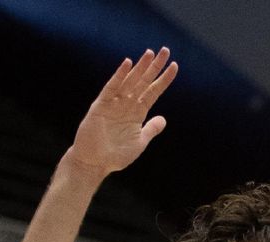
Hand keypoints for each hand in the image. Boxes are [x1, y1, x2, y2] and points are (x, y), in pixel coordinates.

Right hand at [68, 48, 178, 177]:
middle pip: (143, 82)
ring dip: (140, 67)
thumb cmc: (116, 155)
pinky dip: (119, 76)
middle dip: (154, 67)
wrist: (95, 163)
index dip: (163, 80)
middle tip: (165, 50)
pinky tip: (127, 63)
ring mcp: (114, 104)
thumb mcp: (139, 142)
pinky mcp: (101, 106)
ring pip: (130, 81)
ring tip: (150, 53)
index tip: (175, 66)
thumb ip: (151, 129)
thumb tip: (163, 119)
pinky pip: (111, 88)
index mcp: (137, 113)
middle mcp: (127, 105)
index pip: (153, 92)